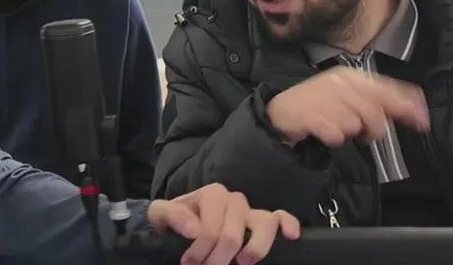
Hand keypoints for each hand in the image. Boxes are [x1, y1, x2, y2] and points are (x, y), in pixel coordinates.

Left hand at [146, 183, 299, 264]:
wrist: (179, 223)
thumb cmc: (173, 219)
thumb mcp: (161, 214)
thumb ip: (171, 215)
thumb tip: (193, 229)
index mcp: (212, 194)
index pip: (211, 228)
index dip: (200, 250)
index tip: (189, 264)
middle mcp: (234, 200)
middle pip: (233, 235)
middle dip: (218, 259)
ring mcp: (250, 211)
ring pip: (264, 225)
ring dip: (253, 249)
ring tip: (241, 264)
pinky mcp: (263, 221)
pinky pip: (281, 218)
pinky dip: (288, 224)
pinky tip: (291, 236)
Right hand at [265, 68, 428, 146]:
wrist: (281, 112)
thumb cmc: (319, 104)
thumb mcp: (348, 96)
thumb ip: (379, 100)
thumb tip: (417, 107)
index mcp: (349, 77)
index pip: (385, 88)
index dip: (406, 104)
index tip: (423, 121)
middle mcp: (338, 84)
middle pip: (374, 113)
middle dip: (372, 128)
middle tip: (363, 133)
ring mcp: (324, 99)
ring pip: (355, 125)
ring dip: (349, 132)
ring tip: (335, 126)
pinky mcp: (311, 115)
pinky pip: (336, 135)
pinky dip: (332, 137)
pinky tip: (324, 131)